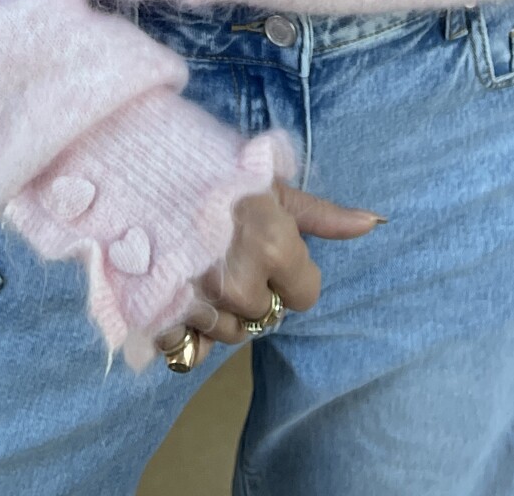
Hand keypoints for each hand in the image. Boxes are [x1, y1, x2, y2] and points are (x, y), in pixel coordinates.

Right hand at [156, 178, 381, 361]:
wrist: (139, 165)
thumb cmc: (214, 171)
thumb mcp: (272, 185)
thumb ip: (322, 215)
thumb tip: (374, 223)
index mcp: (272, 246)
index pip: (305, 296)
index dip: (291, 272)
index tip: (268, 246)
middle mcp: (239, 282)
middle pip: (264, 316)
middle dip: (254, 290)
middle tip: (231, 250)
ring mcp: (198, 301)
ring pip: (227, 334)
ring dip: (221, 311)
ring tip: (203, 265)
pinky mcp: (160, 315)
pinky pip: (188, 348)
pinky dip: (186, 329)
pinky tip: (179, 291)